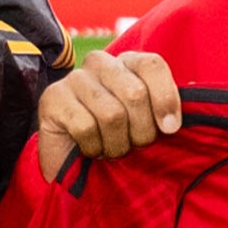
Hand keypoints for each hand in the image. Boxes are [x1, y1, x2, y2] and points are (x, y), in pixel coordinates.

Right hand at [39, 45, 179, 175]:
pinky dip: (93, 147)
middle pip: (135, 93)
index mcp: (128, 63)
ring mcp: (74, 78)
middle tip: (133, 145)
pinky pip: (86, 126)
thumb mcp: (148, 124)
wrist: (74, 163)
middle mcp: (100, 63)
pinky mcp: (52, 98)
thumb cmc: (118, 140)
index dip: (165, 98)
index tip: (170, 129)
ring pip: (112, 114)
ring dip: (117, 144)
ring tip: (111, 148)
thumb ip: (165, 112)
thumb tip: (175, 119)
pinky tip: (90, 148)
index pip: (152, 64)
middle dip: (141, 131)